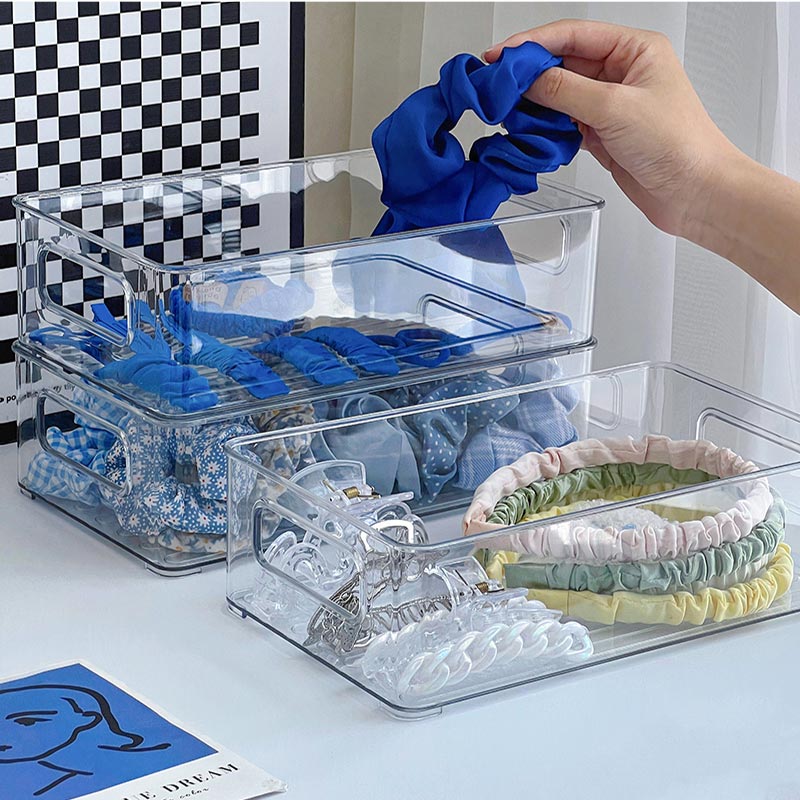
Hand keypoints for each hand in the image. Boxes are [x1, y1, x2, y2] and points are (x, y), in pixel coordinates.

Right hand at [484, 20, 741, 236]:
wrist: (694, 193)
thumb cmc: (679, 145)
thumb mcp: (615, 109)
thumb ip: (566, 91)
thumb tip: (529, 80)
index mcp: (634, 50)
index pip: (573, 36)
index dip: (532, 44)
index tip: (501, 56)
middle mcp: (621, 73)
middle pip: (562, 63)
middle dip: (529, 75)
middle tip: (497, 86)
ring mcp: (610, 105)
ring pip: (560, 95)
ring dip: (535, 103)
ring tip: (509, 111)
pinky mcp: (602, 134)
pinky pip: (564, 123)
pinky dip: (545, 127)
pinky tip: (530, 132)